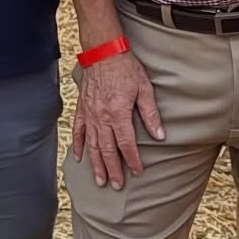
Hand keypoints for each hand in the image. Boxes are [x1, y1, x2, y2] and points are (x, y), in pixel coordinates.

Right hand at [71, 50, 163, 190]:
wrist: (103, 52)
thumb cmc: (126, 69)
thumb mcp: (144, 89)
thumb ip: (150, 114)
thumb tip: (160, 136)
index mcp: (118, 113)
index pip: (126, 144)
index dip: (133, 160)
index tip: (138, 172)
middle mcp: (102, 117)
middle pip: (107, 150)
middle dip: (113, 169)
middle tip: (116, 185)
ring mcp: (89, 114)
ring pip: (92, 145)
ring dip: (96, 164)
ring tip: (100, 180)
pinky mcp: (82, 109)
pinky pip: (78, 131)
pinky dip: (78, 146)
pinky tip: (80, 158)